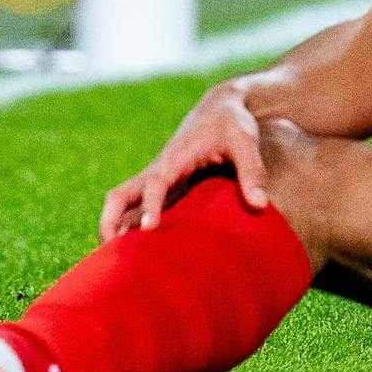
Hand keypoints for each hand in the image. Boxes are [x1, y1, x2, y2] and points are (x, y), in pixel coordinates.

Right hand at [99, 81, 268, 243]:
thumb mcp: (245, 142)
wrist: (222, 107)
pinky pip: (138, 207)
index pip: (156, 182)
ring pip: (124, 201)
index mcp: (175, 157)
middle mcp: (159, 169)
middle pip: (121, 194)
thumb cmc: (233, 123)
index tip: (148, 229)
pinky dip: (130, 226)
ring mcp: (159, 178)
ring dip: (115, 227)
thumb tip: (260, 206)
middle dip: (111, 220)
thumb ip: (252, 172)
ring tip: (114, 265)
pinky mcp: (165, 186)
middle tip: (110, 253)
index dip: (150, 204)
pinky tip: (136, 254)